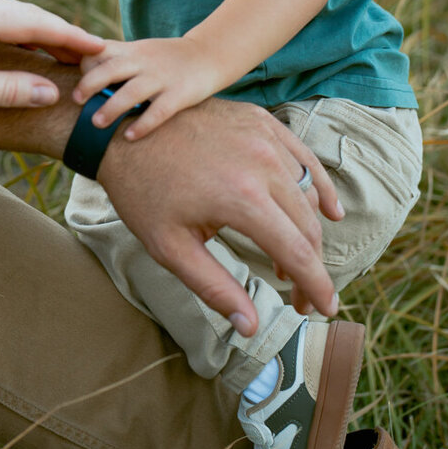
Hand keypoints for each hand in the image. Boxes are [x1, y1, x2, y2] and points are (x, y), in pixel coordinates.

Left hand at [0, 0, 103, 119]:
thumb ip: (5, 91)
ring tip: (69, 52)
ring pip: (7, 14)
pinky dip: (15, 32)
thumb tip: (51, 91)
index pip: (32, 22)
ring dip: (38, 32)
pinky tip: (27, 48)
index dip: (69, 37)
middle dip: (61, 33)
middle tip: (96, 53)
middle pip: (24, 13)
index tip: (102, 49)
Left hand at [76, 36, 219, 136]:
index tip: (73, 78)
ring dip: (112, 107)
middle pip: (111, 68)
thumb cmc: (167, 58)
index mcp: (132, 51)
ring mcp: (162, 78)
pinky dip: (143, 124)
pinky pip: (158, 111)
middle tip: (76, 100)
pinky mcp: (180, 94)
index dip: (85, 63)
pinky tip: (130, 136)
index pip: (101, 50)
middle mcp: (144, 62)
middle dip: (90, 83)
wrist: (210, 54)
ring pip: (132, 92)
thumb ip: (116, 59)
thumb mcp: (141, 50)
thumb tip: (80, 72)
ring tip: (96, 123)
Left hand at [93, 97, 344, 331]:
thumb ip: (214, 288)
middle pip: (307, 225)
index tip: (324, 309)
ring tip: (292, 261)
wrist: (120, 132)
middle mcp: (263, 163)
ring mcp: (264, 137)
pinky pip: (302, 158)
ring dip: (309, 230)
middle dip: (311, 266)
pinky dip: (317, 186)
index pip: (298, 252)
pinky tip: (327, 209)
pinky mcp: (260, 121)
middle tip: (299, 295)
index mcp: (244, 198)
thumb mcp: (169, 248)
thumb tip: (250, 327)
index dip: (316, 285)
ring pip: (307, 193)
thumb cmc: (142, 192)